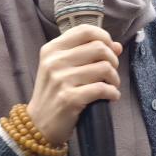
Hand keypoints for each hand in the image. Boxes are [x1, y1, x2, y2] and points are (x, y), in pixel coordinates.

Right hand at [25, 24, 122, 144]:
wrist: (38, 124)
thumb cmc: (54, 93)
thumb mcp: (62, 69)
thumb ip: (87, 54)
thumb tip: (117, 46)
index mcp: (52, 49)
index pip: (85, 31)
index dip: (104, 37)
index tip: (110, 49)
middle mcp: (54, 61)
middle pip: (99, 48)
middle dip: (113, 60)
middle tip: (111, 72)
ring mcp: (61, 80)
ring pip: (104, 68)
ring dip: (115, 78)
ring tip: (111, 85)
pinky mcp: (69, 98)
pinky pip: (102, 89)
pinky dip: (112, 93)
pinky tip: (111, 96)